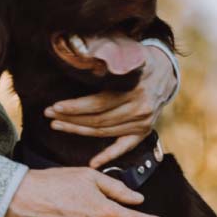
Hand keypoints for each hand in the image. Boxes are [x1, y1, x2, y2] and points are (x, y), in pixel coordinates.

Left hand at [42, 45, 176, 169]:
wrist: (165, 72)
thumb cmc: (138, 60)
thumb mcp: (126, 53)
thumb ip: (107, 57)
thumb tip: (81, 54)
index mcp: (134, 89)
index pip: (98, 103)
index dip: (74, 107)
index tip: (54, 107)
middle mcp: (140, 108)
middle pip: (98, 119)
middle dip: (71, 119)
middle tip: (50, 116)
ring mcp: (143, 123)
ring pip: (105, 132)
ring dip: (79, 131)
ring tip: (58, 126)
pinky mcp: (143, 132)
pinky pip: (124, 147)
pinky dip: (109, 156)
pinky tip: (93, 163)